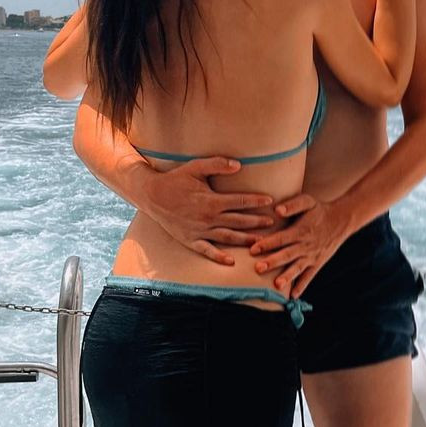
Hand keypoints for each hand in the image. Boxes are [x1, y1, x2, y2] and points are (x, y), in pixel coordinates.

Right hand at [139, 157, 275, 264]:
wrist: (152, 195)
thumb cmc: (176, 179)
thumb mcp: (195, 167)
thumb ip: (217, 164)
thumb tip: (239, 165)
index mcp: (212, 200)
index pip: (240, 201)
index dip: (256, 201)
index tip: (270, 201)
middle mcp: (208, 218)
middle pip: (239, 221)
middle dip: (257, 222)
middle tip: (273, 224)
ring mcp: (200, 231)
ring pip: (228, 237)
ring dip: (245, 240)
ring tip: (261, 242)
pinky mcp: (191, 240)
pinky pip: (207, 251)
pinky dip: (219, 257)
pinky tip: (231, 262)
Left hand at [249, 195, 350, 297]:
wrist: (341, 221)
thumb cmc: (320, 210)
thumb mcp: (308, 201)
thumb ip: (292, 204)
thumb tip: (277, 209)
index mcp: (300, 230)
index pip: (281, 238)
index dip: (267, 243)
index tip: (253, 249)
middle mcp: (305, 245)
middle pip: (287, 254)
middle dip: (273, 262)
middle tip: (258, 268)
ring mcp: (312, 256)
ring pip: (297, 268)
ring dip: (287, 277)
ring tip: (277, 285)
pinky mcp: (317, 264)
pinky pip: (309, 277)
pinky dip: (302, 286)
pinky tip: (293, 296)